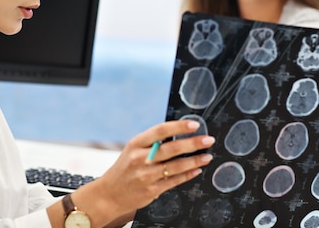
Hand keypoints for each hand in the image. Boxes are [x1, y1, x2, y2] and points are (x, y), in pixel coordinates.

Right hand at [70, 120, 214, 226]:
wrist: (110, 193)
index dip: (179, 127)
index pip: (160, 131)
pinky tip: (197, 170)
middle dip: (193, 143)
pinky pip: (174, 181)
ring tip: (207, 156)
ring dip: (195, 161)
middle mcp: (141, 158)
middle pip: (171, 148)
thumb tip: (179, 132)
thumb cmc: (125, 167)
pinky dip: (188, 175)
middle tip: (208, 140)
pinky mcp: (152, 190)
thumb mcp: (134, 149)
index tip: (194, 124)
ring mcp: (146, 175)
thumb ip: (153, 141)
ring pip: (176, 166)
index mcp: (136, 143)